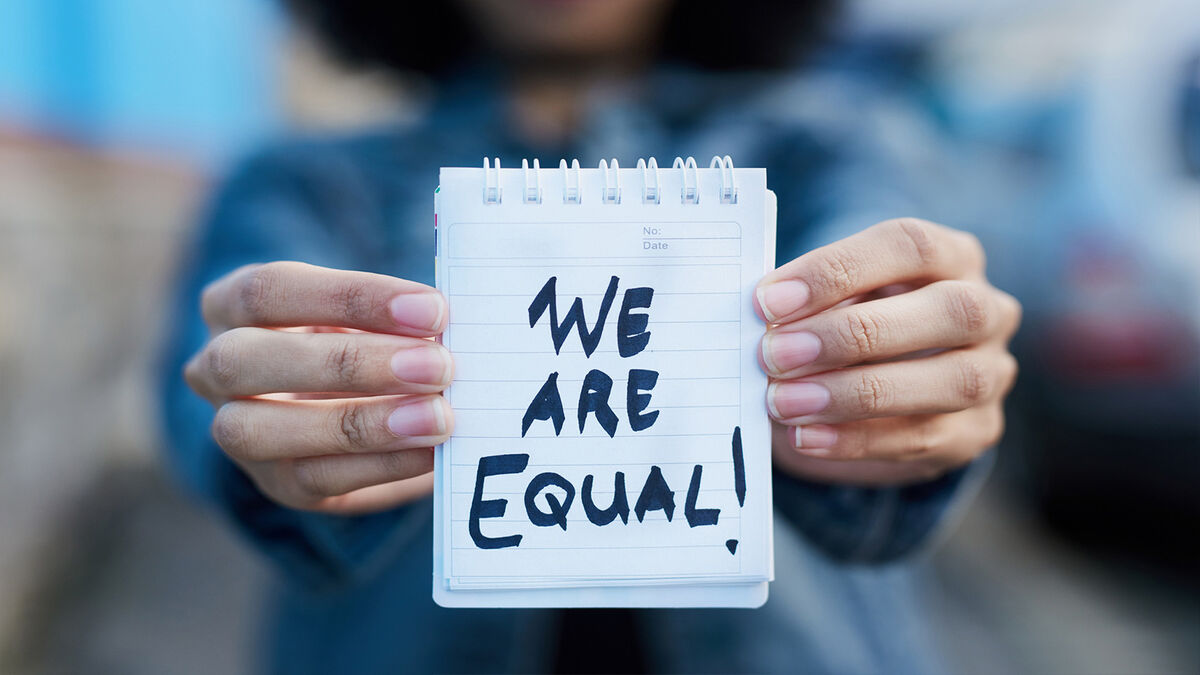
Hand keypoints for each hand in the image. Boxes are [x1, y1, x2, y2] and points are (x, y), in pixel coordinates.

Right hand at [184, 262, 451, 513]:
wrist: (347, 411)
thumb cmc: (362, 340)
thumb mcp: (368, 316)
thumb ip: (398, 316)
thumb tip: (449, 323)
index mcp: (232, 305)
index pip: (271, 289)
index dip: (351, 297)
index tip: (430, 308)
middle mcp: (216, 366)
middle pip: (248, 359)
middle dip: (351, 363)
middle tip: (437, 365)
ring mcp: (234, 431)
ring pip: (261, 430)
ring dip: (361, 423)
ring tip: (436, 417)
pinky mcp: (275, 483)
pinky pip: (313, 478)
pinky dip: (380, 465)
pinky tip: (430, 452)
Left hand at [755, 218, 1019, 485]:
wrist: (879, 391)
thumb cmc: (847, 322)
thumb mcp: (832, 299)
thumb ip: (807, 304)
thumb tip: (760, 321)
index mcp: (952, 255)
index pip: (908, 245)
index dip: (837, 270)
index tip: (768, 301)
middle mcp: (988, 308)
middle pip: (949, 310)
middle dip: (853, 335)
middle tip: (775, 354)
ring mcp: (993, 372)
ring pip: (953, 381)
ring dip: (856, 394)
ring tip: (784, 402)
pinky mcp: (977, 431)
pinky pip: (928, 439)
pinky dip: (859, 440)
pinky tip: (806, 436)